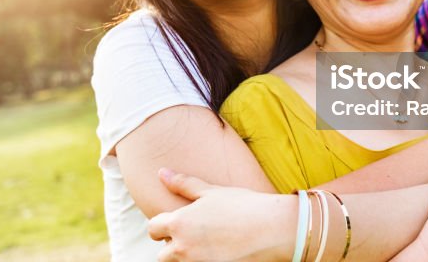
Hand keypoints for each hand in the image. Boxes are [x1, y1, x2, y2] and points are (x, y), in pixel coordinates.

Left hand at [148, 168, 294, 261]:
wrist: (274, 230)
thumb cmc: (244, 206)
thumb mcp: (211, 192)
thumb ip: (182, 184)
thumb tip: (161, 173)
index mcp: (179, 224)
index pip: (153, 229)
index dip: (162, 226)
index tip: (175, 225)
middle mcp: (183, 249)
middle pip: (163, 254)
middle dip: (174, 246)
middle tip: (196, 238)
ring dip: (187, 257)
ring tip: (208, 247)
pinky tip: (220, 254)